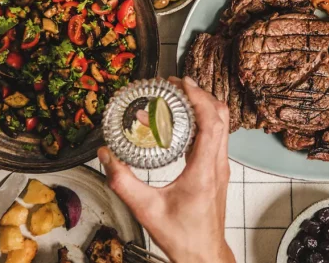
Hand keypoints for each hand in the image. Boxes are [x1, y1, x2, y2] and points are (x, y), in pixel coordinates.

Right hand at [99, 76, 234, 262]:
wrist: (202, 253)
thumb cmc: (182, 236)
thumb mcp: (145, 209)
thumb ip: (122, 181)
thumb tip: (106, 155)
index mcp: (205, 170)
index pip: (211, 122)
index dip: (198, 97)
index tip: (182, 83)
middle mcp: (218, 165)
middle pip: (221, 116)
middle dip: (200, 94)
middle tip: (176, 84)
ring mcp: (220, 167)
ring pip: (221, 125)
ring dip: (203, 106)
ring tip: (178, 97)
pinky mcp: (216, 171)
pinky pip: (215, 137)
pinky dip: (202, 122)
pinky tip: (181, 122)